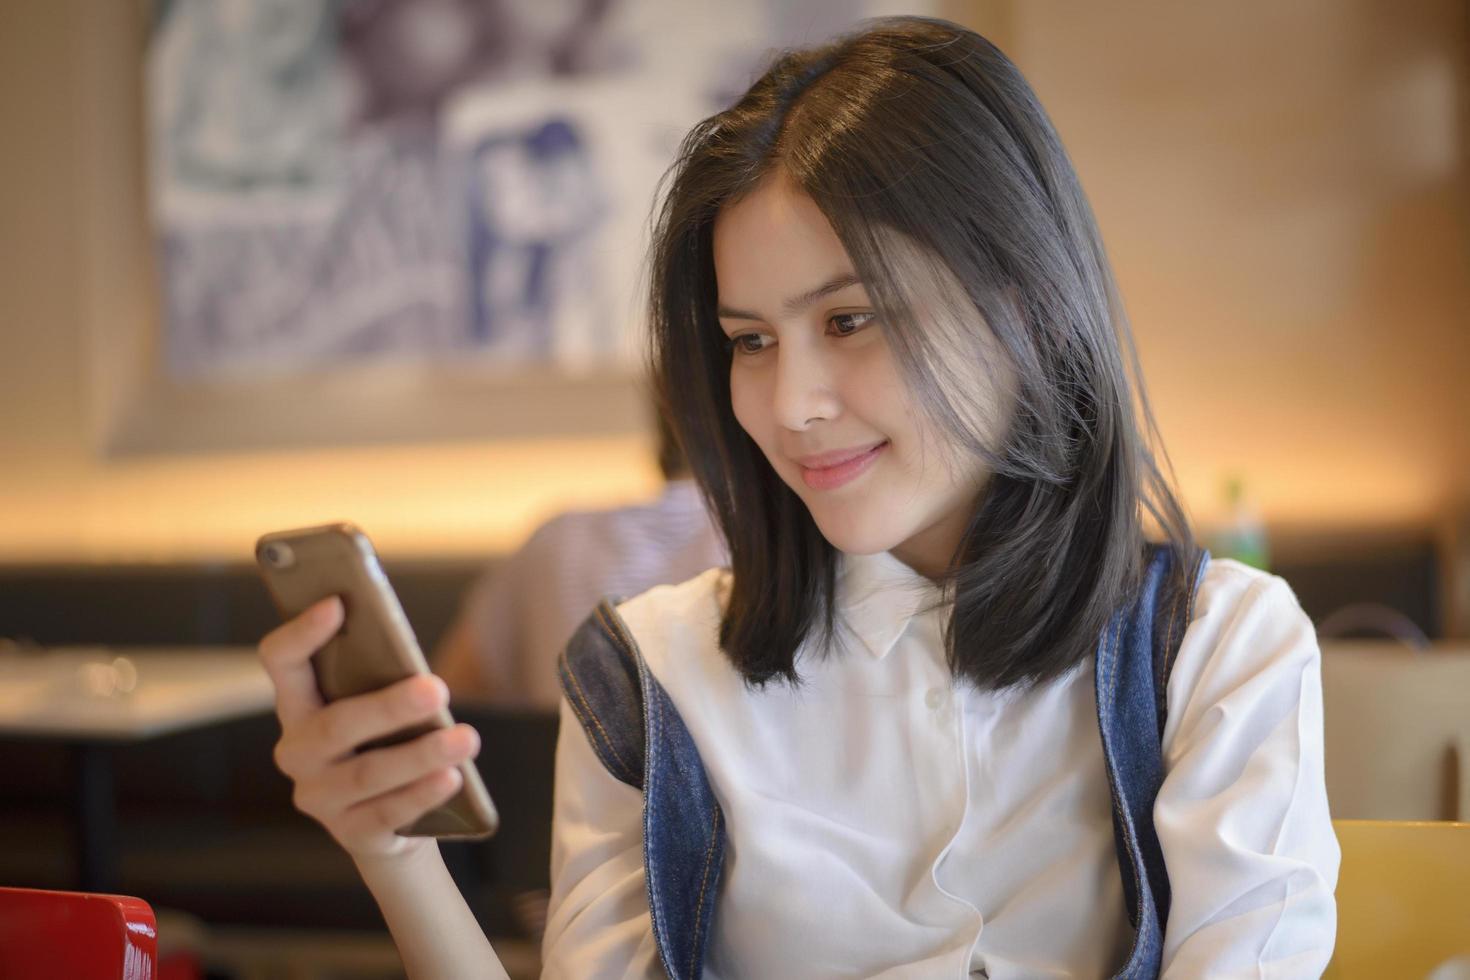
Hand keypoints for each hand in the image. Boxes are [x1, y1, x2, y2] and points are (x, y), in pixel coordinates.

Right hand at [257, 596, 481, 861]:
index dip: (302, 633)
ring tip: (466, 739)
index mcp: (299, 706)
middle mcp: (298, 752)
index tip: (336, 603)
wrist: (392, 823)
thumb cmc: (389, 742)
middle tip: (438, 689)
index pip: (282, 662)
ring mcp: (319, 797)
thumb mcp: (382, 708)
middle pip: (336, 725)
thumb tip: (419, 666)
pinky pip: (387, 812)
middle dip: (390, 707)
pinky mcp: (351, 833)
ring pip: (369, 773)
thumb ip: (384, 681)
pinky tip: (452, 778)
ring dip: (421, 754)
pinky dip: (422, 794)